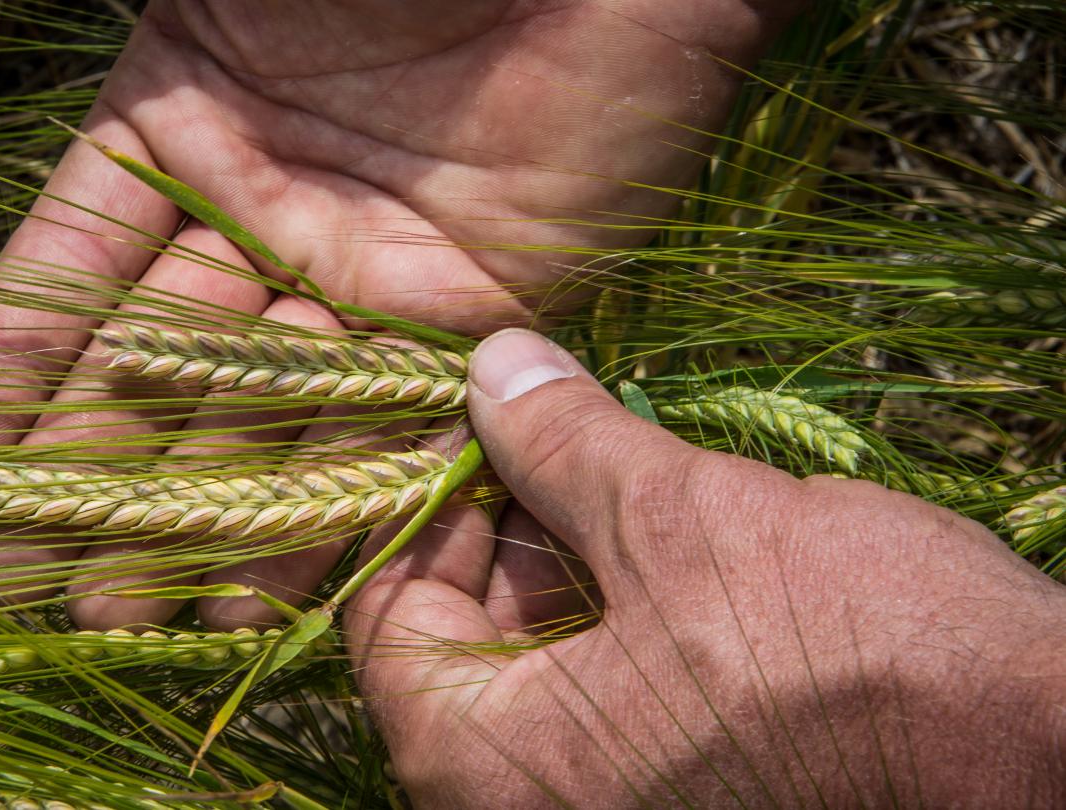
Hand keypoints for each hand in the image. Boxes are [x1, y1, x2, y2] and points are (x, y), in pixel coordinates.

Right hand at [0, 1, 799, 629]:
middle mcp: (267, 208)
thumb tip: (39, 200)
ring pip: (264, 412)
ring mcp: (369, 266)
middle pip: (161, 365)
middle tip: (30, 586)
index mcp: (182, 123)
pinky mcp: (475, 306)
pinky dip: (329, 500)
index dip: (3, 374)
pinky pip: (388, 418)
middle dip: (90, 476)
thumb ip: (143, 111)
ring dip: (195, 516)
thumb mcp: (216, 0)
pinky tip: (264, 586)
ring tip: (123, 616)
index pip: (70, 268)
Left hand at [348, 329, 1065, 807]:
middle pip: (458, 630)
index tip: (469, 416)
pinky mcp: (674, 781)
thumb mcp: (687, 521)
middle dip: (501, 516)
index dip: (419, 495)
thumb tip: (488, 365)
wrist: (1044, 760)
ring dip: (565, 546)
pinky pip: (605, 681)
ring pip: (535, 650)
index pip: (385, 612)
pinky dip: (617, 597)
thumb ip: (564, 443)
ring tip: (615, 454)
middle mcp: (526, 804)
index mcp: (490, 768)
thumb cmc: (859, 659)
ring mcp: (603, 797)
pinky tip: (660, 521)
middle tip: (546, 417)